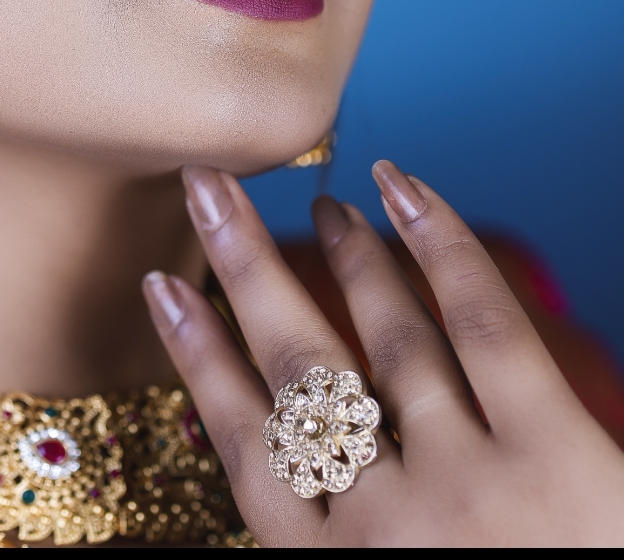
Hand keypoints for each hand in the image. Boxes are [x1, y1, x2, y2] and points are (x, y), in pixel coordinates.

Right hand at [143, 160, 623, 546]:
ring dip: (347, 256)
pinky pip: (478, 322)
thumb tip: (283, 479)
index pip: (242, 443)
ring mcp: (464, 483)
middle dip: (242, 267)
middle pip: (294, 367)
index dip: (195, 356)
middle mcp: (380, 522)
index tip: (161, 288)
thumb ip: (330, 548)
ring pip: (384, 334)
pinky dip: (436, 243)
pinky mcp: (552, 452)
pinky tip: (403, 191)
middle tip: (206, 189)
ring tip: (325, 204)